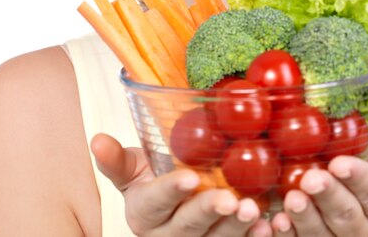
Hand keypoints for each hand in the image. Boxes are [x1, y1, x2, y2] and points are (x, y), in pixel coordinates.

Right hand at [90, 133, 271, 236]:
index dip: (171, 191)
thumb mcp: (135, 170)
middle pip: (187, 227)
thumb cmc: (155, 181)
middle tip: (229, 199)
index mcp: (144, 212)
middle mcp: (167, 235)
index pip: (155, 202)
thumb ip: (117, 160)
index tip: (189, 177)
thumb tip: (96, 139)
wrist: (176, 207)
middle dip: (208, 213)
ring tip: (255, 210)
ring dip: (236, 227)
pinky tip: (270, 226)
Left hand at [270, 146, 367, 235]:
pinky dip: (285, 234)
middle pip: (347, 216)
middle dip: (329, 197)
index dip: (358, 178)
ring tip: (291, 198)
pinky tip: (274, 221)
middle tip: (311, 179)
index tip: (339, 163)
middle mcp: (367, 233)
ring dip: (305, 217)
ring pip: (322, 234)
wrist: (354, 200)